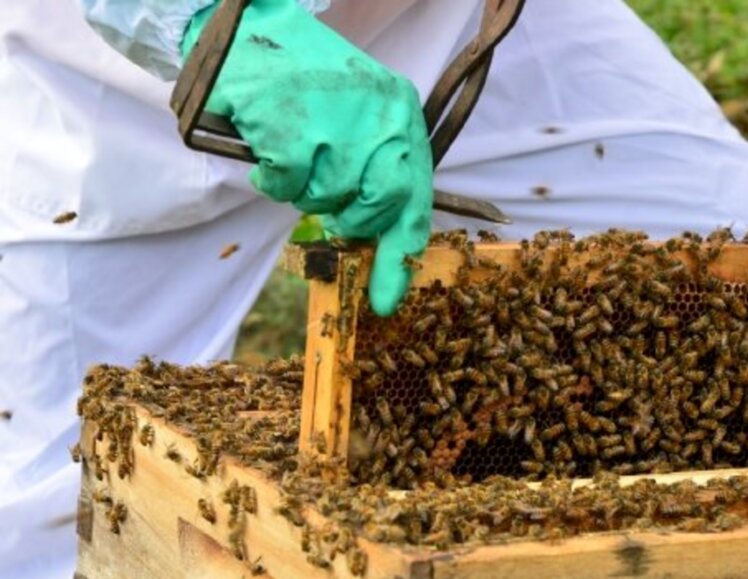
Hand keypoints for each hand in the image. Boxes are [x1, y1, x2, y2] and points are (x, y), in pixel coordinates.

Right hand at [182, 0, 432, 315]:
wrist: (252, 29)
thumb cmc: (308, 83)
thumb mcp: (360, 118)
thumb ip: (374, 171)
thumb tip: (375, 243)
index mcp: (403, 115)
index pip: (414, 200)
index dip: (398, 256)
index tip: (386, 300)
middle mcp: (380, 116)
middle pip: (376, 204)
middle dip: (348, 215)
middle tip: (324, 194)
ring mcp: (338, 120)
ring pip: (326, 197)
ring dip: (303, 189)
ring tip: (293, 150)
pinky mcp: (292, 123)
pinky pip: (285, 184)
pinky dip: (271, 177)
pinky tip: (268, 147)